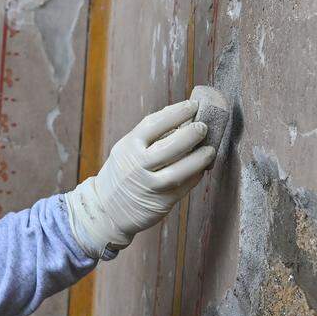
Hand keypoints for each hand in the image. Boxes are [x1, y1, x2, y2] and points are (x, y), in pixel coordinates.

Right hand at [64, 100, 214, 257]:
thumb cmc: (122, 173)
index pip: (154, 124)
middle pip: (169, 147)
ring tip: (210, 149)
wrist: (106, 210)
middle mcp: (137, 166)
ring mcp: (148, 186)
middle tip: (203, 127)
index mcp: (129, 147)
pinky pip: (183, 188)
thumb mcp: (126, 150)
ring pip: (178, 171)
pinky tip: (202, 168)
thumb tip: (180, 118)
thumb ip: (149, 137)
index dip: (176, 113)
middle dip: (190, 134)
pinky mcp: (160, 203)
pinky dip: (195, 176)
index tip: (192, 105)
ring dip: (198, 159)